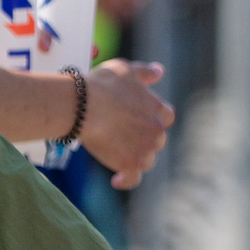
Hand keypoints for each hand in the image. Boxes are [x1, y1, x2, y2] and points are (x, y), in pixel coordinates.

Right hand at [78, 59, 172, 188]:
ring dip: (134, 157)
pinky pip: (133, 178)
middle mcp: (156, 130)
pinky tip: (116, 180)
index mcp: (157, 108)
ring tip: (115, 153)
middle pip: (157, 140)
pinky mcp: (130, 164)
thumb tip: (160, 71)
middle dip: (143, 139)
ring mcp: (145, 149)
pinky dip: (125, 180)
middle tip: (121, 135)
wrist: (83, 106)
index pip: (166, 117)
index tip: (139, 119)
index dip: (153, 119)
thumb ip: (145, 72)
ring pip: (146, 159)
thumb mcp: (125, 69)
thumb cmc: (101, 84)